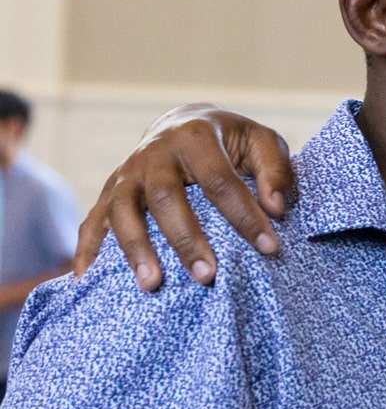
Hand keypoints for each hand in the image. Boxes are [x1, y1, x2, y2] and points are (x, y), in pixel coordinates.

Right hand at [74, 105, 296, 290]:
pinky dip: (87, 250)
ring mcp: (126, 174)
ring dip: (135, 249)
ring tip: (152, 285)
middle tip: (206, 276)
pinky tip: (88, 282)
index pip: (220, 181)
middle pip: (165, 197)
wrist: (185, 123)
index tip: (269, 247)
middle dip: (186, 239)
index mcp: (195, 137)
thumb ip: (274, 170)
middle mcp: (154, 154)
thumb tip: (275, 207)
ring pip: (122, 211)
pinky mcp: (109, 192)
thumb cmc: (231, 141)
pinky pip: (91, 222)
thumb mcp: (261, 142)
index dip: (245, 215)